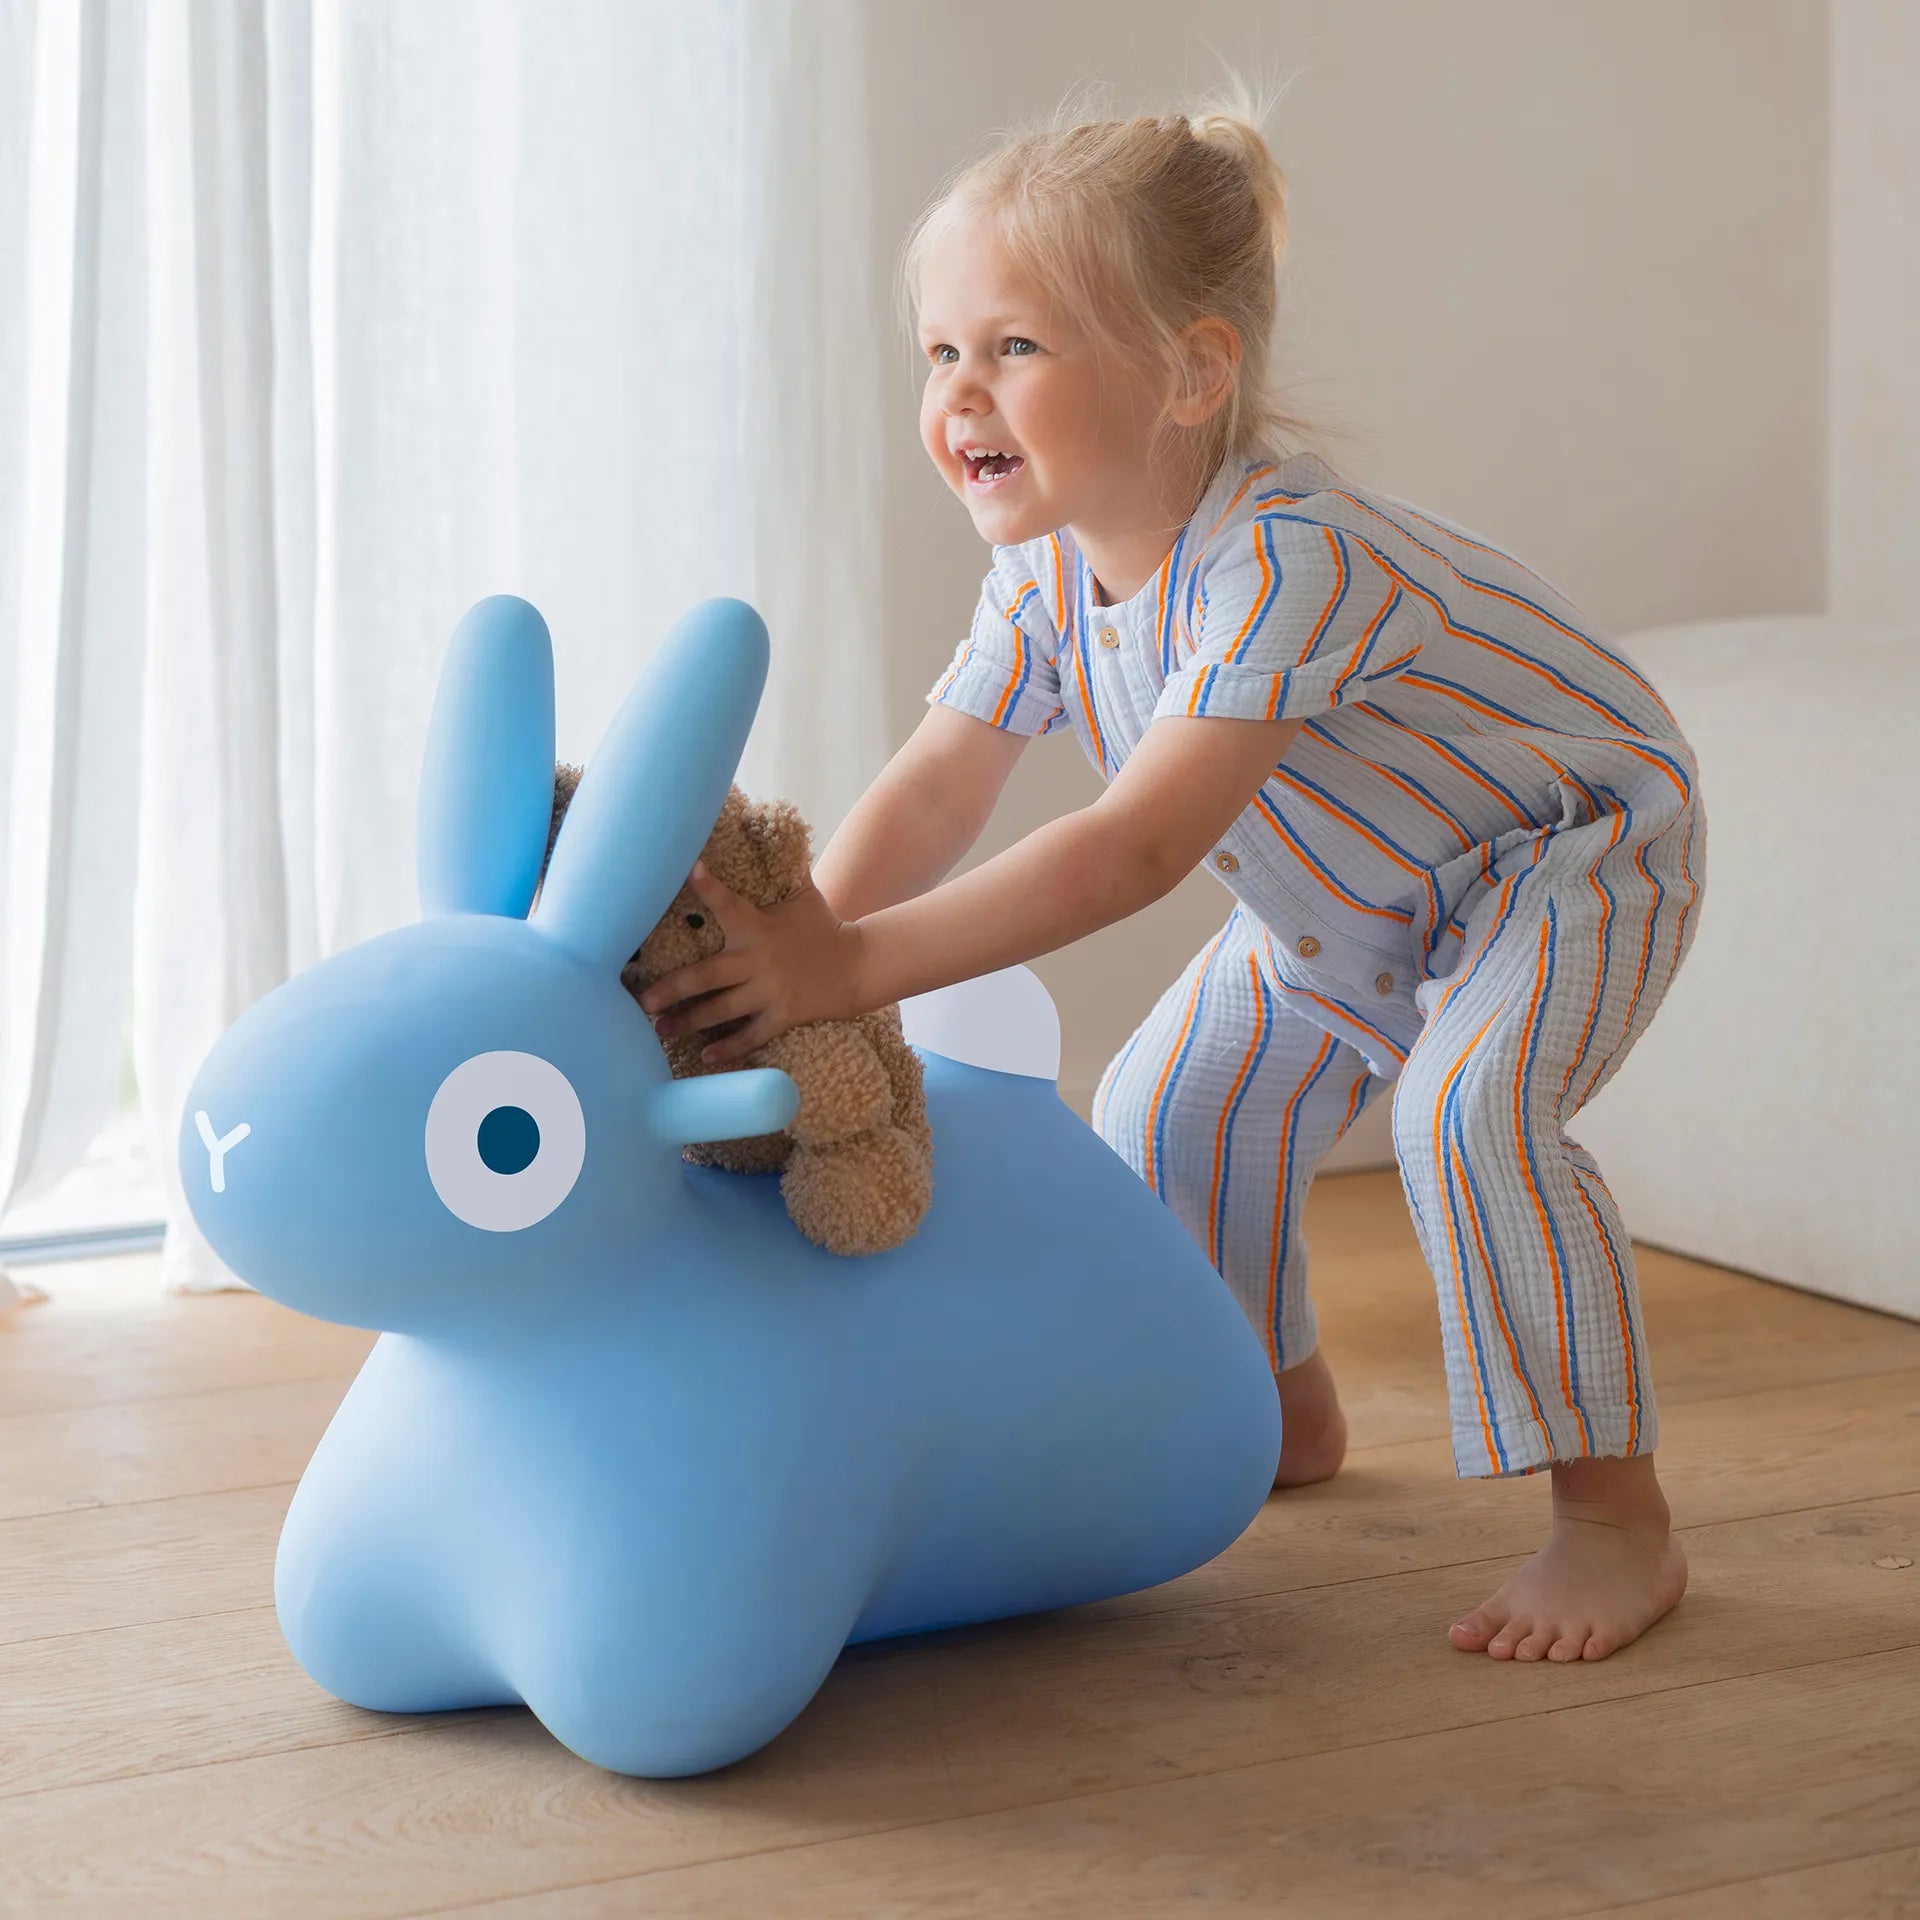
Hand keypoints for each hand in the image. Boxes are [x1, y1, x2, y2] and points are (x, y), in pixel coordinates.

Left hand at [637, 863, 867, 1064]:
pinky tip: (706, 1057)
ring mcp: (771, 990)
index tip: (688, 868)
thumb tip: (767, 832)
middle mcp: (759, 959)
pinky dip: (728, 1048)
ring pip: (721, 1010)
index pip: (728, 902)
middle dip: (672, 990)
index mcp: (758, 926)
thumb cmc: (823, 927)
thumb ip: (778, 875)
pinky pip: (750, 1035)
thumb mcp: (803, 896)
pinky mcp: (783, 1014)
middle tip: (642, 1002)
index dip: (708, 885)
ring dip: (688, 1022)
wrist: (859, 965)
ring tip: (660, 1031)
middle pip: (706, 976)